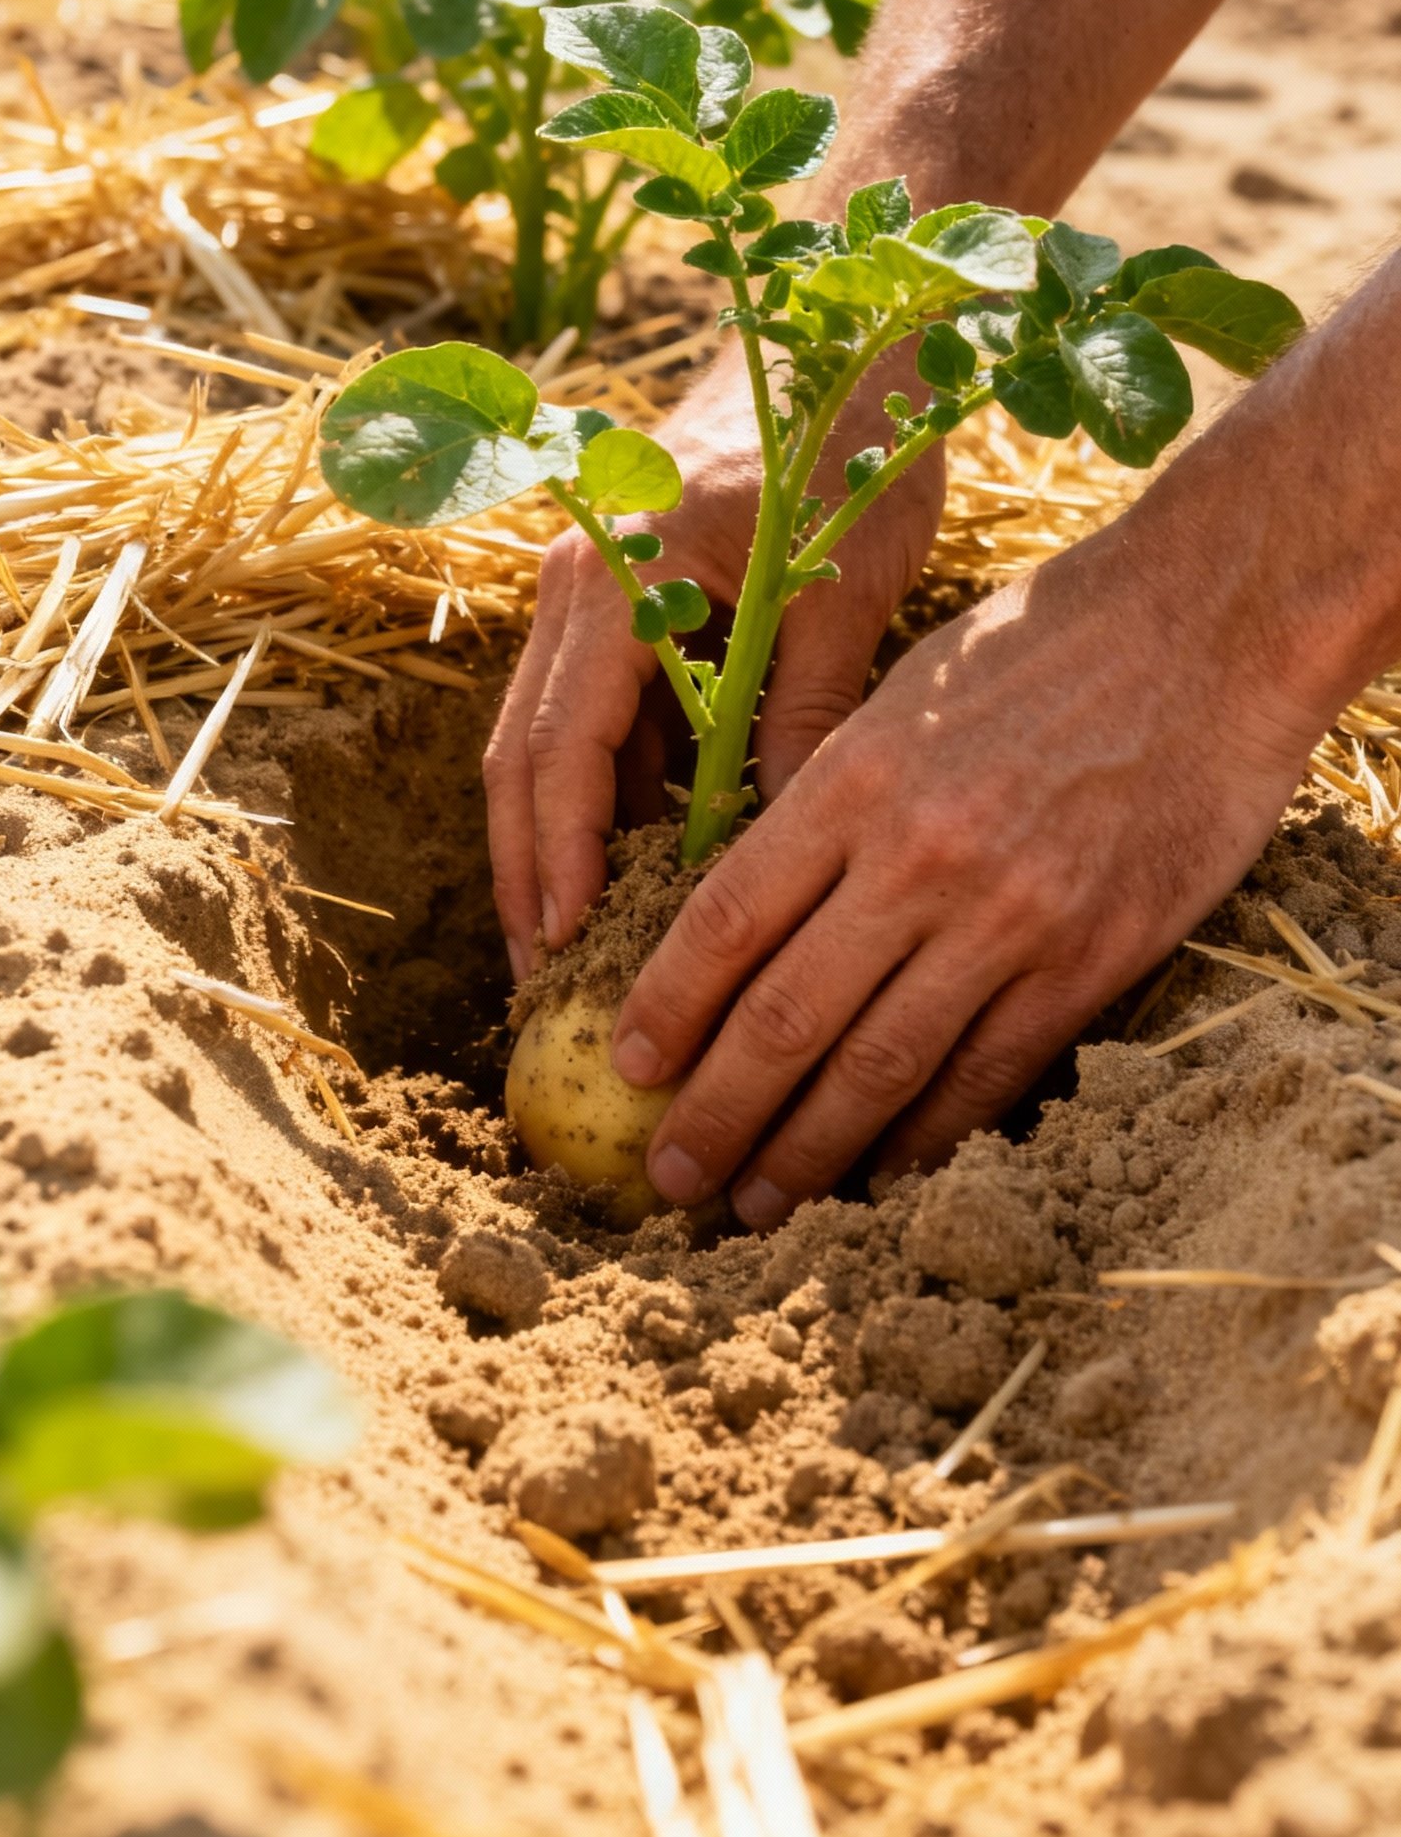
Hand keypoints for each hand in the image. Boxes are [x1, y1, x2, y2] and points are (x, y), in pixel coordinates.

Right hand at [484, 345, 946, 978]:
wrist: (835, 337)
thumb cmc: (848, 450)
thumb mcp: (839, 593)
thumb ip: (800, 715)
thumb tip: (775, 845)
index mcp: (621, 580)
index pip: (564, 747)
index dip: (562, 856)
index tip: (570, 947)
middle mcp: (578, 586)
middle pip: (524, 758)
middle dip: (530, 875)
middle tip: (545, 981)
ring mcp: (587, 593)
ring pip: (545, 743)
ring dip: (556, 844)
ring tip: (576, 952)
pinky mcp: (616, 606)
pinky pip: (591, 717)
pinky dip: (603, 796)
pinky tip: (633, 872)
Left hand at [612, 500, 1325, 1225]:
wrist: (1209, 630)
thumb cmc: (1045, 643)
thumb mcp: (904, 690)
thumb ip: (833, 794)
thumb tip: (757, 897)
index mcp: (857, 779)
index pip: (728, 921)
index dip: (668, 1007)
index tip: (628, 1064)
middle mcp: (920, 858)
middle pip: (785, 1017)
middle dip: (715, 1113)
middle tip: (667, 1178)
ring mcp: (1010, 917)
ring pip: (879, 1068)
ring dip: (805, 1152)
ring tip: (754, 1206)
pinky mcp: (1093, 958)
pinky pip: (988, 1072)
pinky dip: (926, 1138)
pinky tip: (880, 1177)